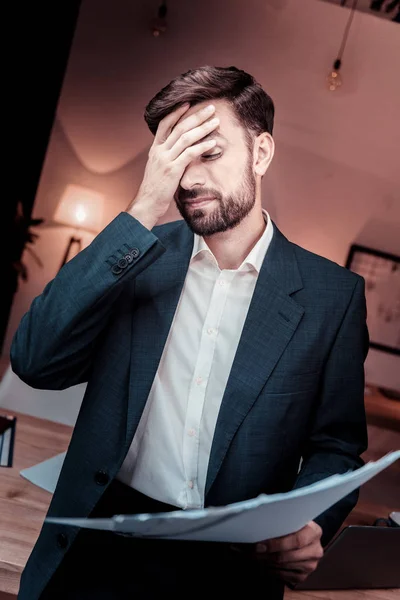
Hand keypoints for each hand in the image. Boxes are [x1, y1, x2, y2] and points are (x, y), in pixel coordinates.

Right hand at [127, 102, 219, 228]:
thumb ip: (168, 158)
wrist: (147, 204)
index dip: (177, 112)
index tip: (189, 103)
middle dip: (197, 116)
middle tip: (211, 108)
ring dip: (203, 128)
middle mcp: (159, 151)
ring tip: (216, 122)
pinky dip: (202, 146)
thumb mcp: (158, 169)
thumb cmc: (155, 189)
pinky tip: (212, 142)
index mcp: (155, 149)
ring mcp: (165, 160)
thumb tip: (181, 152)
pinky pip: (189, 154)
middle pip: (179, 127)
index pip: (165, 124)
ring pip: (186, 138)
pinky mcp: (173, 170)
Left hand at [254, 521, 323, 586]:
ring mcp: (310, 565)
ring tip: (251, 555)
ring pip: (283, 566)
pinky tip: (261, 563)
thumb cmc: (294, 524)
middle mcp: (315, 550)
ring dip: (264, 561)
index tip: (258, 544)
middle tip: (250, 551)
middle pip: (287, 556)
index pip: (296, 540)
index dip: (276, 543)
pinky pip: (283, 576)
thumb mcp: (291, 518)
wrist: (304, 536)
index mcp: (314, 532)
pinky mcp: (303, 576)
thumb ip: (280, 520)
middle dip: (265, 554)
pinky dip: (270, 570)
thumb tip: (259, 518)